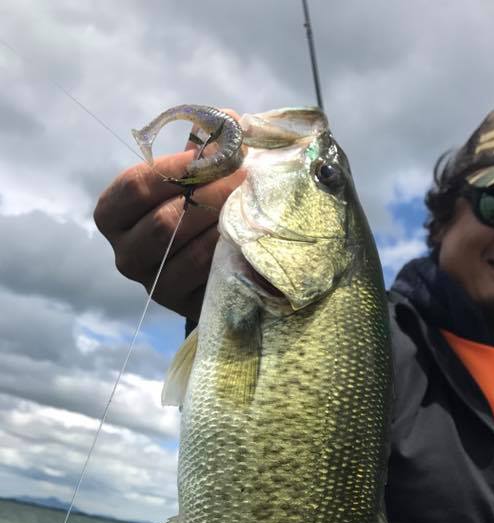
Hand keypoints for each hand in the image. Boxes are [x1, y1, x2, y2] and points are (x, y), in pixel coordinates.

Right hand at [94, 109, 244, 323]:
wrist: (217, 262)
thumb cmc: (200, 204)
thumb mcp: (195, 171)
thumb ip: (207, 143)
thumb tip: (230, 120)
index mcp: (114, 215)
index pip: (136, 186)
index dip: (178, 168)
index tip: (219, 153)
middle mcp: (126, 255)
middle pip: (166, 223)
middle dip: (212, 196)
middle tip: (248, 178)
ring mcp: (155, 286)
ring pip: (192, 254)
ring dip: (228, 226)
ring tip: (255, 204)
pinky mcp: (186, 308)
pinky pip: (215, 279)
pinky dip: (238, 256)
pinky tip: (256, 238)